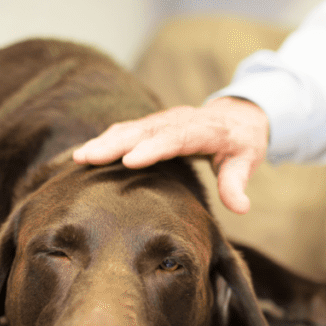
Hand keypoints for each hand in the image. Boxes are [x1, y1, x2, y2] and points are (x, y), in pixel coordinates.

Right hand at [73, 97, 268, 213]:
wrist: (236, 117)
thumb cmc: (240, 143)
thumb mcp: (245, 161)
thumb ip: (237, 184)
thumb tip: (241, 208)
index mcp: (204, 128)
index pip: (176, 137)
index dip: (153, 147)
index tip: (130, 161)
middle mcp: (179, 120)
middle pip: (144, 129)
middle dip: (115, 143)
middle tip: (88, 157)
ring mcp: (163, 120)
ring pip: (130, 128)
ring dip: (104, 141)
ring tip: (80, 157)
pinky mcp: (152, 124)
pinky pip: (126, 130)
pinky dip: (106, 140)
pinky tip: (85, 155)